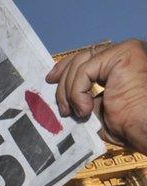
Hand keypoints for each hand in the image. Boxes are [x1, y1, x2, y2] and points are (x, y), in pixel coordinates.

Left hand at [46, 39, 146, 153]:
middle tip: (60, 105)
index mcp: (122, 65)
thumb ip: (84, 95)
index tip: (51, 79)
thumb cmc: (129, 127)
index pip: (88, 58)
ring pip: (80, 64)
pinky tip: (86, 108)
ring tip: (75, 112)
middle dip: (63, 80)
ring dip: (70, 91)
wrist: (145, 130)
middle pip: (81, 57)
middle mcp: (126, 53)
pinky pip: (85, 71)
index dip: (66, 67)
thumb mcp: (99, 108)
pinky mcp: (123, 54)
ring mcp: (125, 51)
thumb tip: (63, 95)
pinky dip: (77, 91)